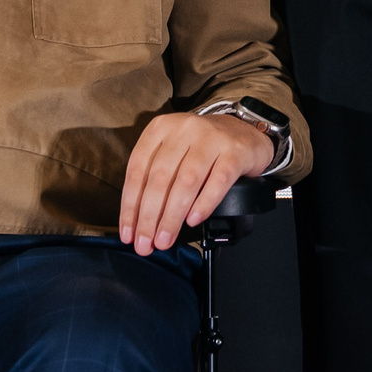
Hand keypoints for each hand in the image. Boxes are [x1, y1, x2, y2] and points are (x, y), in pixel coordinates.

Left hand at [118, 111, 274, 254]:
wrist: (244, 134)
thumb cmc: (201, 149)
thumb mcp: (173, 151)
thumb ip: (156, 177)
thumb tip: (138, 222)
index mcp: (161, 128)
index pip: (138, 169)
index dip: (130, 205)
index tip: (128, 233)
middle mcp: (184, 129)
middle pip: (161, 178)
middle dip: (149, 217)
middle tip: (145, 243)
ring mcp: (211, 139)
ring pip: (186, 182)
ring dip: (172, 216)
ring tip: (165, 239)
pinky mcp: (234, 152)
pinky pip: (217, 182)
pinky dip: (203, 204)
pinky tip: (193, 221)